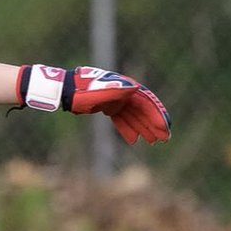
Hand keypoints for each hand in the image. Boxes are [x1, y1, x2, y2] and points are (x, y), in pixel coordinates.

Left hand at [19, 64, 170, 144]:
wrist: (65, 90)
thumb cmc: (81, 92)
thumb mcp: (99, 93)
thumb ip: (116, 91)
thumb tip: (136, 88)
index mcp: (126, 88)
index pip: (146, 103)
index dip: (157, 116)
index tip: (165, 130)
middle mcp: (124, 93)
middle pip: (142, 111)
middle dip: (153, 125)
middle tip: (164, 140)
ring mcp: (116, 99)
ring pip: (133, 116)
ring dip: (143, 128)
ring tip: (152, 142)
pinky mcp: (108, 105)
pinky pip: (121, 118)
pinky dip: (127, 128)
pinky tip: (133, 140)